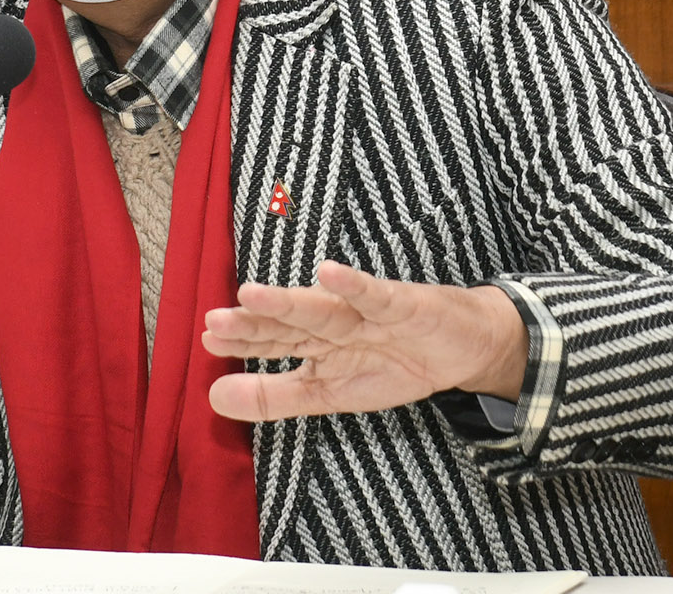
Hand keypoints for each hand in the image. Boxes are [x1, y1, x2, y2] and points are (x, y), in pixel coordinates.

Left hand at [202, 260, 526, 421]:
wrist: (464, 348)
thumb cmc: (393, 364)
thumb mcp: (328, 394)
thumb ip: (274, 397)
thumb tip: (212, 398)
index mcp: (315, 341)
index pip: (272, 341)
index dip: (242, 341)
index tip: (208, 337)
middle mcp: (334, 321)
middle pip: (290, 323)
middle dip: (254, 323)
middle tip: (215, 320)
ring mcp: (366, 312)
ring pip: (323, 309)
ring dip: (289, 302)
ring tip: (251, 295)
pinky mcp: (403, 304)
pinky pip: (376, 296)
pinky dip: (355, 287)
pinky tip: (329, 274)